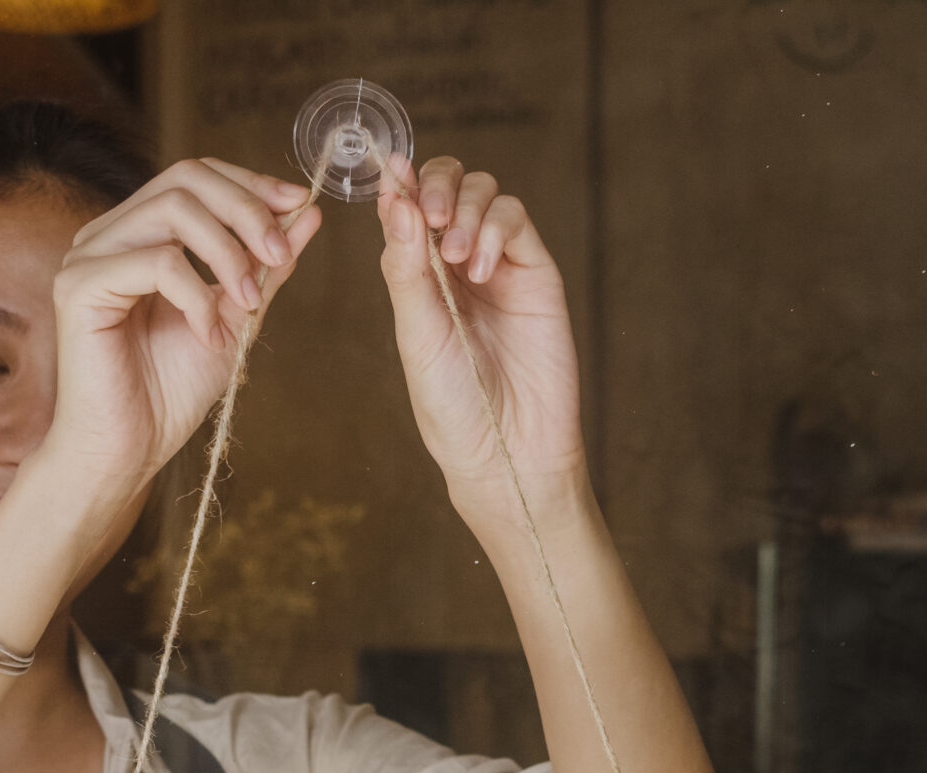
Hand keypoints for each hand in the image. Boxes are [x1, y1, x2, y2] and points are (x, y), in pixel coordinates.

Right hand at [36, 159, 323, 502]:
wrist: (128, 451)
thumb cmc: (170, 392)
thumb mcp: (236, 316)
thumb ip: (266, 264)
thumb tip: (307, 211)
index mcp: (138, 234)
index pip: (194, 175)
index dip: (250, 183)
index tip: (298, 205)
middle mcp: (108, 235)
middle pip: (185, 178)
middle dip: (247, 210)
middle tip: (280, 258)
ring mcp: (88, 257)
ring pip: (172, 210)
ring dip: (228, 253)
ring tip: (249, 303)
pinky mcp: (78, 287)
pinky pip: (156, 261)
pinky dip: (196, 295)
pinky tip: (207, 335)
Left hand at [376, 155, 588, 524]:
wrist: (506, 447)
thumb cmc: (451, 402)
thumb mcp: (415, 332)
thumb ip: (404, 265)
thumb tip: (392, 198)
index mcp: (417, 275)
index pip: (406, 206)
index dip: (399, 183)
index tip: (390, 171)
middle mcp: (456, 262)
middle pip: (447, 185)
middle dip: (435, 185)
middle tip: (430, 215)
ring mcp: (498, 263)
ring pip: (484, 192)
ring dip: (464, 208)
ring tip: (454, 257)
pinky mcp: (536, 271)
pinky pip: (516, 220)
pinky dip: (494, 228)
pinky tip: (479, 268)